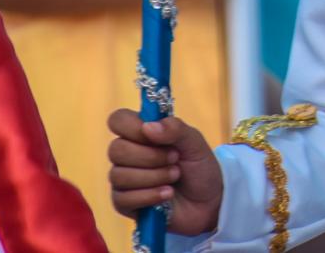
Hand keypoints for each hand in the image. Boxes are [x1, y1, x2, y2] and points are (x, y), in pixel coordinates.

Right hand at [108, 111, 223, 235]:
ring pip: (119, 175)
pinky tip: (167, 193)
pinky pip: (123, 199)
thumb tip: (148, 127)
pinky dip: (150, 195)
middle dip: (150, 156)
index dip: (132, 127)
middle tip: (174, 159)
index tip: (155, 136)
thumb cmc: (199, 168)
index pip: (118, 120)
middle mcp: (128, 154)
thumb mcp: (195, 144)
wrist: (208, 203)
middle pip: (116, 149)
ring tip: (175, 177)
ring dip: (154, 176)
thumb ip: (176, 129)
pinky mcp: (124, 204)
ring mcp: (123, 180)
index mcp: (142, 133)